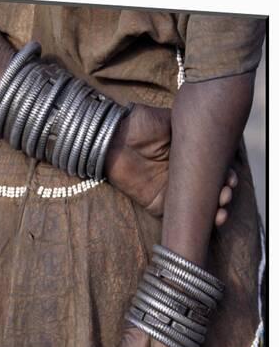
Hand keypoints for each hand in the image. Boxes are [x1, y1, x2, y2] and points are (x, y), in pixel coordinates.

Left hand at [104, 103, 237, 225]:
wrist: (114, 138)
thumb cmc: (141, 125)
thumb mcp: (170, 123)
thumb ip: (190, 132)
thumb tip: (212, 133)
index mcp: (189, 156)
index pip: (213, 170)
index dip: (226, 177)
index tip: (231, 180)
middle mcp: (183, 175)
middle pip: (210, 190)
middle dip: (223, 196)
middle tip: (226, 196)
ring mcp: (171, 191)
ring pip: (198, 207)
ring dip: (215, 213)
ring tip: (221, 213)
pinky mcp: (157, 205)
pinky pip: (178, 218)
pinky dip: (194, 222)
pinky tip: (208, 223)